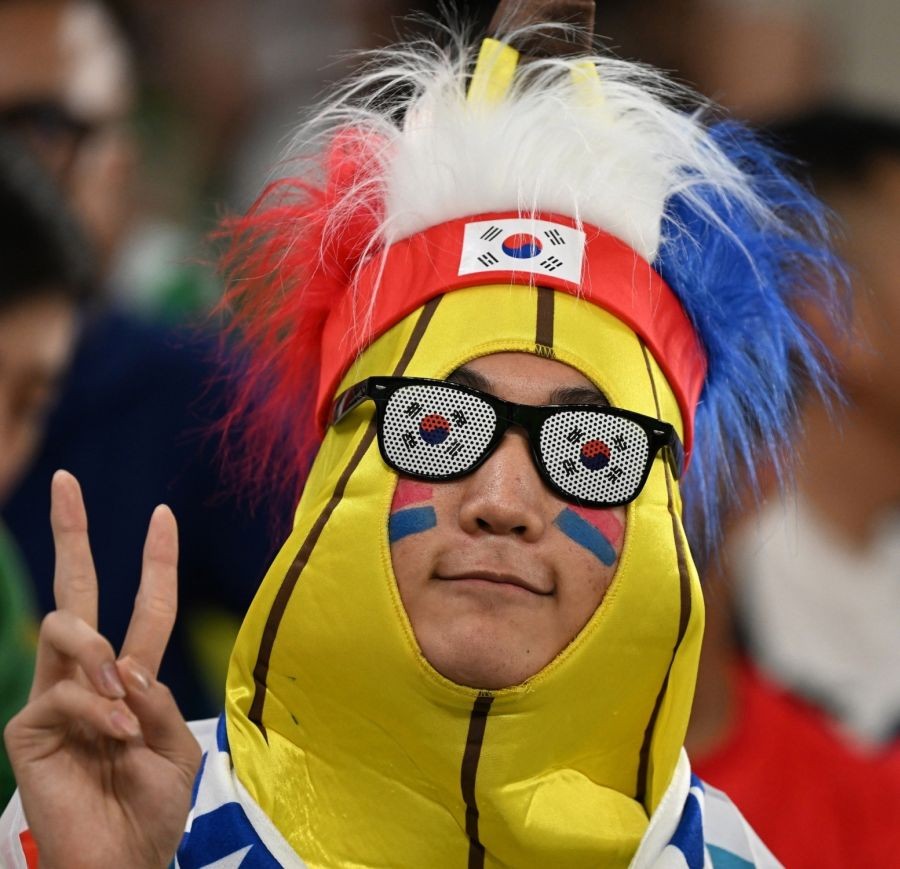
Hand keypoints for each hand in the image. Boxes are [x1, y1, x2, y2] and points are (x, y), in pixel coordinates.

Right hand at [3, 471, 200, 868]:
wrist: (122, 865)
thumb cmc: (152, 810)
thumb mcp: (175, 745)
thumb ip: (156, 697)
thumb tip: (127, 668)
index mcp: (131, 676)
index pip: (144, 605)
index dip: (155, 561)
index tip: (163, 514)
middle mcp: (89, 675)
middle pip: (77, 588)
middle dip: (73, 533)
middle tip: (65, 479)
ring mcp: (54, 696)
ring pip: (65, 624)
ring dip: (100, 650)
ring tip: (124, 697)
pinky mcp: (26, 726)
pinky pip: (64, 691)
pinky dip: (97, 708)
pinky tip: (113, 737)